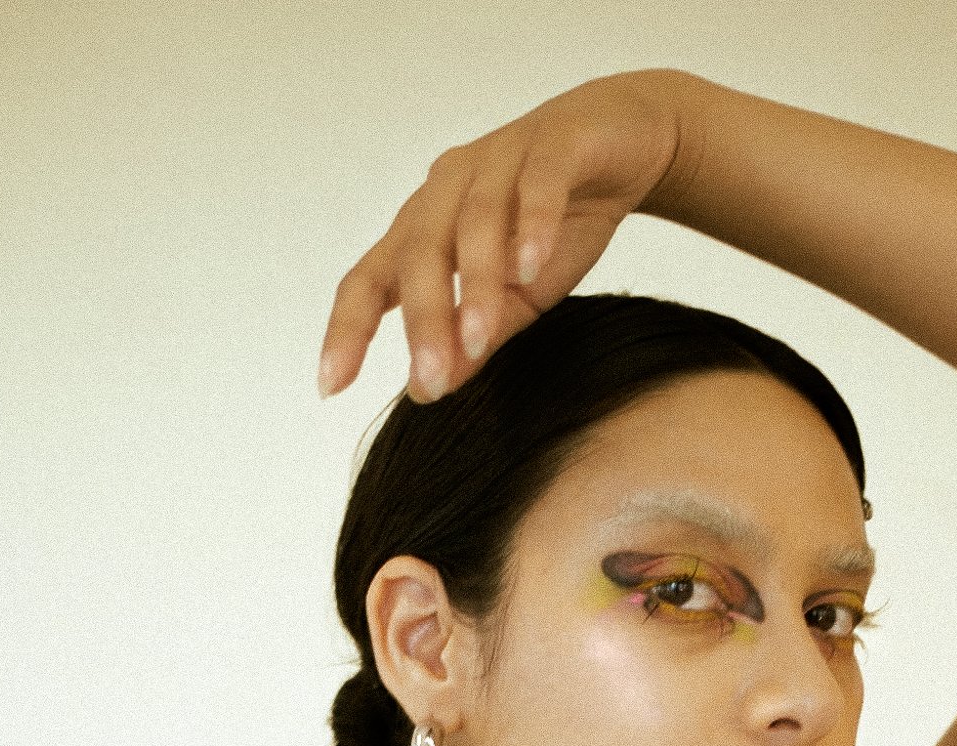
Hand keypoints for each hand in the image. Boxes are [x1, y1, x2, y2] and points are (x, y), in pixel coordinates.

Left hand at [316, 68, 690, 404]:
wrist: (626, 143)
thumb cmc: (559, 223)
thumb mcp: (517, 298)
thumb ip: (474, 337)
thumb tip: (427, 390)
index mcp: (427, 225)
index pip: (372, 279)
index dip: (348, 329)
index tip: (330, 386)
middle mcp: (450, 186)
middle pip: (420, 253)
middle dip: (423, 321)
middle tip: (430, 381)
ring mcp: (501, 158)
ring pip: (474, 220)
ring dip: (476, 284)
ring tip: (482, 338)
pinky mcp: (556, 143)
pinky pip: (536, 184)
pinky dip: (531, 225)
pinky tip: (530, 267)